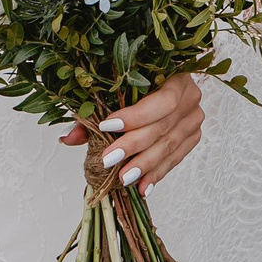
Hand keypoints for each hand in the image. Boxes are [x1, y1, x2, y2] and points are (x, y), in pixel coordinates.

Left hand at [61, 72, 203, 191]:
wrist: (163, 87)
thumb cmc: (136, 85)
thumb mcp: (116, 91)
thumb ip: (94, 112)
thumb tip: (68, 138)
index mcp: (176, 75)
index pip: (161, 100)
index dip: (135, 116)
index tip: (107, 126)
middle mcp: (190, 97)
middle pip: (163, 126)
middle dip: (134, 145)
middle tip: (110, 159)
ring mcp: (193, 118)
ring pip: (169, 145)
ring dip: (145, 165)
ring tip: (124, 177)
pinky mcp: (192, 136)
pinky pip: (175, 158)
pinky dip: (157, 173)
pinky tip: (142, 186)